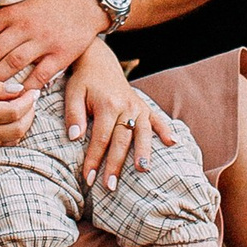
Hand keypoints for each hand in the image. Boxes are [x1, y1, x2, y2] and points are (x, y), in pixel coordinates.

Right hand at [0, 70, 41, 152]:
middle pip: (18, 129)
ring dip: (24, 123)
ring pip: (13, 139)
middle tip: (32, 98)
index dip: (28, 100)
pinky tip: (10, 117)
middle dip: (31, 113)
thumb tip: (17, 89)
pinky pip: (2, 143)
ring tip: (24, 106)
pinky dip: (13, 131)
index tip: (33, 89)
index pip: (14, 111)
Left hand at [63, 41, 160, 188]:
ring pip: (142, 132)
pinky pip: (157, 119)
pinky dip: (165, 130)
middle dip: (116, 164)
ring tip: (143, 170)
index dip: (94, 159)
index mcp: (107, 104)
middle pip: (122, 140)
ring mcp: (137, 106)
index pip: (100, 138)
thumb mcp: (72, 94)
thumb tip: (75, 138)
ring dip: (143, 152)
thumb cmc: (83, 81)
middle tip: (111, 186)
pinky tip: (173, 143)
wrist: (98, 60)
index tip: (89, 178)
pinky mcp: (144, 106)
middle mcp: (125, 106)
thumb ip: (74, 115)